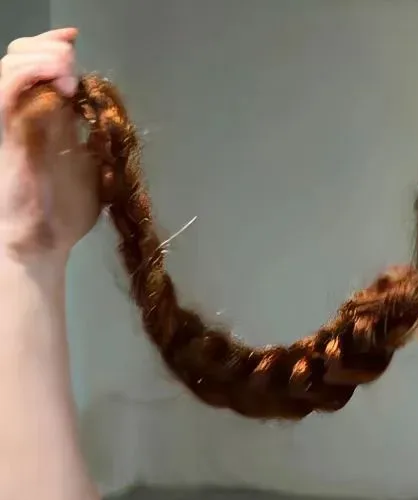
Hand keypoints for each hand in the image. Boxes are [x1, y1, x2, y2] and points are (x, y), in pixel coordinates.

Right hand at [0, 27, 99, 259]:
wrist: (43, 241)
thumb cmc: (65, 212)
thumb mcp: (91, 166)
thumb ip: (95, 137)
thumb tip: (107, 114)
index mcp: (39, 116)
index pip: (35, 64)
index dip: (53, 45)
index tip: (75, 41)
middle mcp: (20, 112)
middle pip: (21, 54)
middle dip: (50, 48)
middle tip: (73, 64)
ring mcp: (10, 120)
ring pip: (11, 63)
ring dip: (44, 57)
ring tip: (69, 71)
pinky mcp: (5, 132)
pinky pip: (7, 88)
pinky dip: (32, 74)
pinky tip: (60, 81)